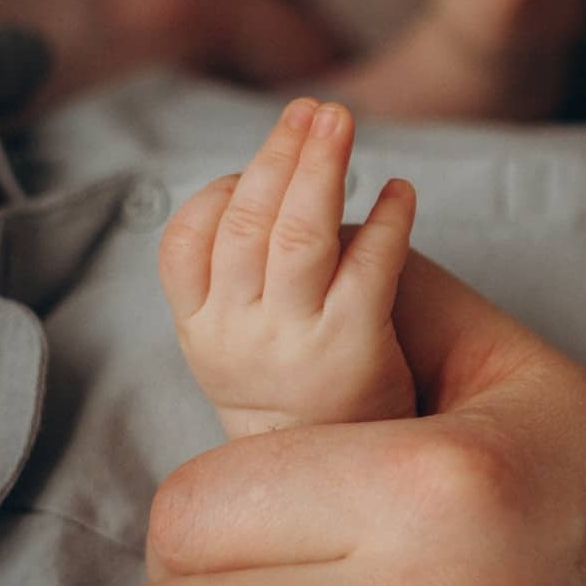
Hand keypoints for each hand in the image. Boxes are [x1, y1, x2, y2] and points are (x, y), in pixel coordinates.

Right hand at [159, 98, 415, 436]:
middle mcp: (238, 334)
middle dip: (278, 156)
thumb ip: (232, 270)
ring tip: (341, 120)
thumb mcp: (230, 341)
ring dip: (321, 169)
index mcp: (200, 327)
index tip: (252, 169)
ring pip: (298, 238)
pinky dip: (387, 222)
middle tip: (312, 109)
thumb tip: (273, 170)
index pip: (185, 243)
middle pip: (248, 225)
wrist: (324, 477)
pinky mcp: (354, 351)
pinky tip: (400, 191)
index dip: (218, 192)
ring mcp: (294, 343)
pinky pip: (369, 271)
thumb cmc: (284, 385)